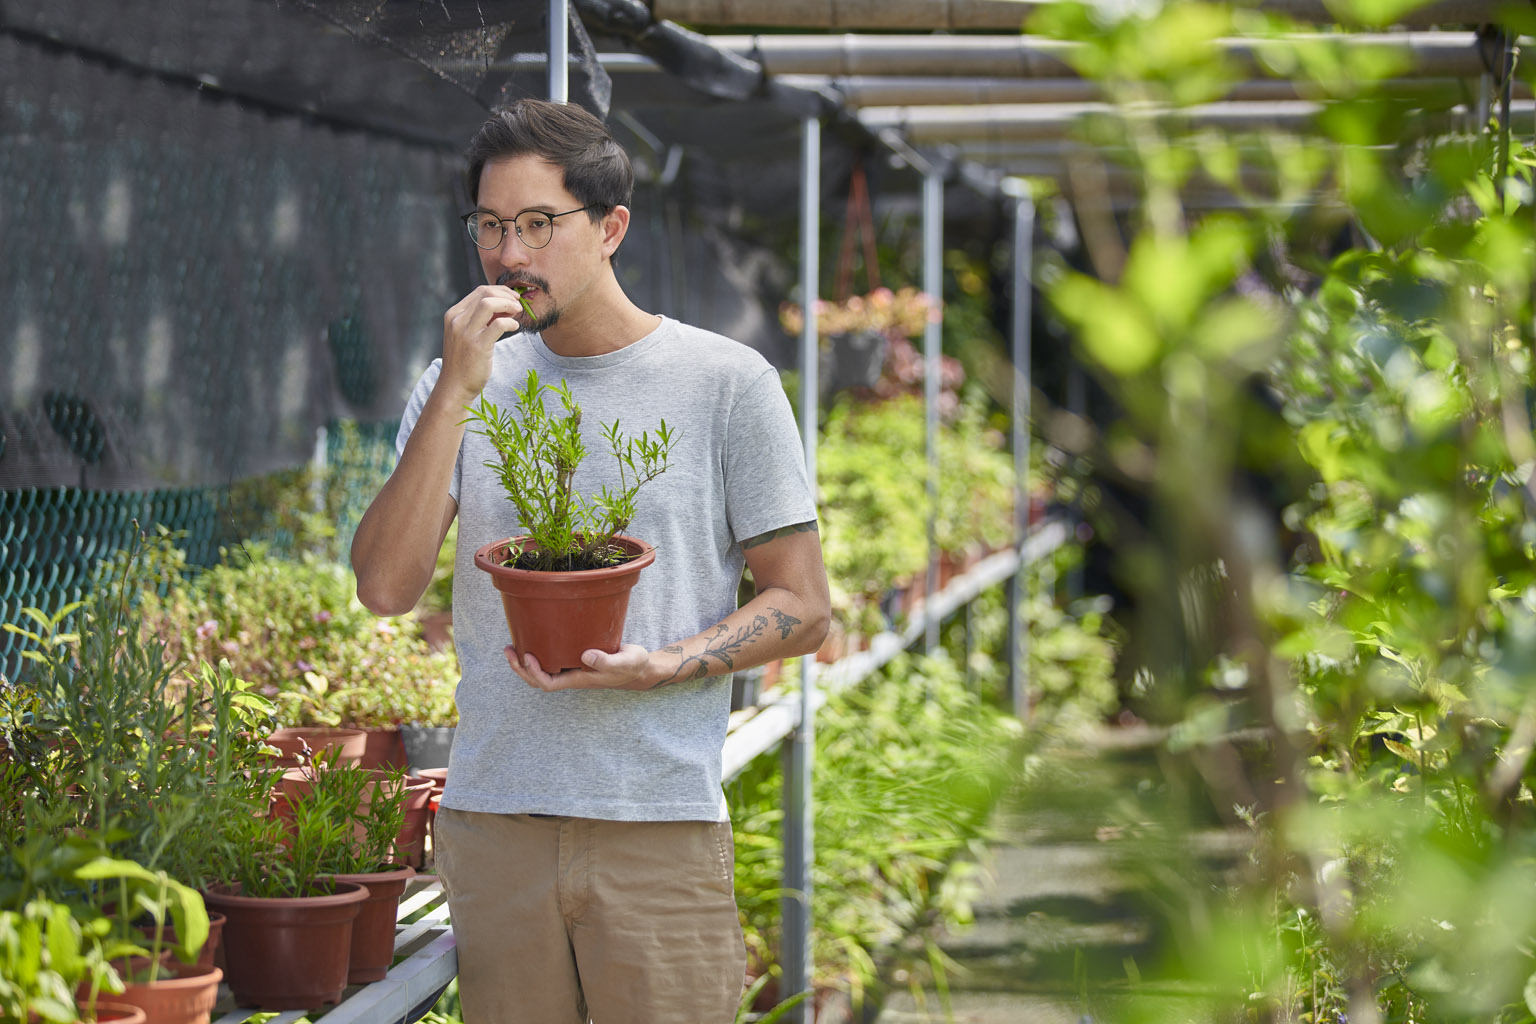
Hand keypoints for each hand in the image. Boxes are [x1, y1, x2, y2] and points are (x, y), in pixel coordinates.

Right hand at [440, 285, 526, 400]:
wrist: (455, 386)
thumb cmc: (464, 360)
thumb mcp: (466, 334)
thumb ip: (480, 319)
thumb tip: (503, 305)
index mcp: (454, 315)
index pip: (479, 291)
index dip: (499, 291)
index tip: (512, 298)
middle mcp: (457, 320)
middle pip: (485, 293)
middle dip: (506, 295)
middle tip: (518, 304)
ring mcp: (466, 333)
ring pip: (490, 304)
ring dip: (508, 304)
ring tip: (518, 312)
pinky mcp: (478, 346)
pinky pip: (499, 324)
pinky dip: (511, 322)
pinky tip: (515, 327)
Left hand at [505, 644, 656, 691]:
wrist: (640, 668)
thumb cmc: (633, 666)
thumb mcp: (625, 662)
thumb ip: (606, 660)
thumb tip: (585, 655)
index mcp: (579, 679)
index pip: (548, 683)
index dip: (534, 672)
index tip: (528, 655)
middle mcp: (572, 675)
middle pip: (539, 680)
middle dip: (521, 668)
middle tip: (509, 650)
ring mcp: (573, 668)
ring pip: (542, 671)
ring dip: (525, 662)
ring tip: (512, 646)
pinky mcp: (576, 658)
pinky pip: (552, 660)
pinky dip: (539, 652)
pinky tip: (535, 639)